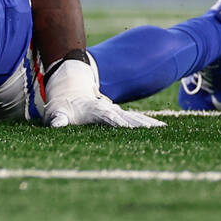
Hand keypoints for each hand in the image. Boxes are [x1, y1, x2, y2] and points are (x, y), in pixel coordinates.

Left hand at [44, 59, 164, 127]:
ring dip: (148, 123)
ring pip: (134, 117)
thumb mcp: (56, 113)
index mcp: (94, 110)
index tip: (127, 127)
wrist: (68, 91)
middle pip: (126, 116)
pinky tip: (161, 128)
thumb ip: (57, 118)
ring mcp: (114, 112)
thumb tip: (56, 125)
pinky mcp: (117, 115)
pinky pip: (134, 119)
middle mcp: (108, 109)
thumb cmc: (62, 106)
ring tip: (165, 129)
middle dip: (140, 122)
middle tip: (158, 129)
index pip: (107, 117)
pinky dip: (147, 123)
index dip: (117, 121)